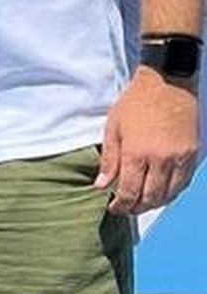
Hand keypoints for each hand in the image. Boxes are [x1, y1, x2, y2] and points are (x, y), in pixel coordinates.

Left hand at [95, 68, 199, 213]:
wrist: (168, 83)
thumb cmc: (135, 103)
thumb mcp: (113, 127)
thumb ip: (109, 160)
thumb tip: (102, 186)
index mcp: (136, 152)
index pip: (129, 192)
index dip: (120, 205)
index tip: (113, 208)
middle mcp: (160, 159)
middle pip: (150, 197)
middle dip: (136, 208)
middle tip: (126, 209)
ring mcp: (179, 158)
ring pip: (169, 194)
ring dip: (154, 203)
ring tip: (141, 203)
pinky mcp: (192, 155)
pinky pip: (182, 183)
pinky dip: (171, 192)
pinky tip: (160, 192)